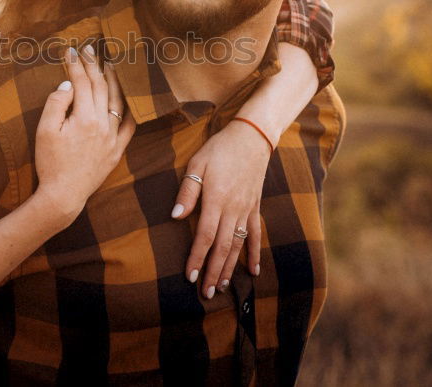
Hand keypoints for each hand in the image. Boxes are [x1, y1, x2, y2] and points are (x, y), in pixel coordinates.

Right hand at [34, 45, 134, 221]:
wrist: (64, 195)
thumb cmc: (50, 163)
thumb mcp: (44, 131)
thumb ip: (56, 103)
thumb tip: (69, 84)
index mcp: (85, 118)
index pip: (82, 83)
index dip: (76, 65)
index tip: (71, 51)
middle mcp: (103, 125)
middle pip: (100, 87)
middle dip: (94, 65)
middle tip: (89, 50)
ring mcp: (113, 137)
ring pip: (117, 101)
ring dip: (113, 80)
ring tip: (110, 64)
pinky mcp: (117, 150)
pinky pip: (129, 125)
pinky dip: (130, 108)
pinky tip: (128, 98)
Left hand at [173, 119, 269, 297]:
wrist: (252, 137)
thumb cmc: (220, 149)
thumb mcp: (197, 163)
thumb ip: (188, 191)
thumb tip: (176, 216)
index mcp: (217, 199)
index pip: (205, 236)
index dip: (197, 257)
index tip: (189, 276)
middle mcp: (233, 209)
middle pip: (222, 247)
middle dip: (212, 271)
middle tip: (205, 293)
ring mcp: (246, 210)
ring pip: (238, 246)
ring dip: (230, 267)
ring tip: (221, 286)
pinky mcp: (255, 207)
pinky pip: (255, 234)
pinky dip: (254, 253)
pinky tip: (254, 271)